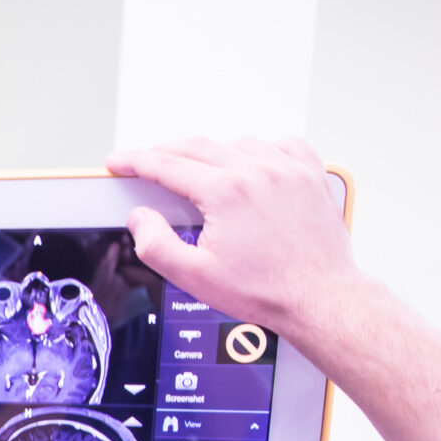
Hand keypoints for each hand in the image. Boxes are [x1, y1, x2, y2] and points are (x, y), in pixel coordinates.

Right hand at [104, 136, 368, 363]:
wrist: (320, 298)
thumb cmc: (267, 291)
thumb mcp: (195, 276)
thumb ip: (156, 245)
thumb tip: (140, 219)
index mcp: (226, 192)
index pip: (166, 164)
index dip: (135, 161)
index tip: (120, 161)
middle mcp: (258, 171)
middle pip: (197, 146)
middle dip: (164, 151)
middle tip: (146, 162)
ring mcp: (288, 170)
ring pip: (237, 142)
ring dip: (209, 150)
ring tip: (194, 166)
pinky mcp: (310, 176)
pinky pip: (282, 144)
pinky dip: (259, 147)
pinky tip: (249, 160)